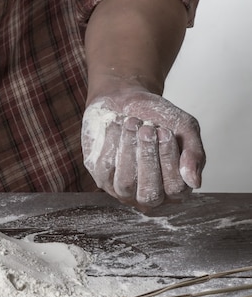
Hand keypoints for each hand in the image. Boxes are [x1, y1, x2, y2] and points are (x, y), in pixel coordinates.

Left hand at [81, 88, 204, 209]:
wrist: (123, 101)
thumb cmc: (156, 117)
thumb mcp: (184, 127)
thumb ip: (194, 153)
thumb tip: (194, 182)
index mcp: (175, 186)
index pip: (176, 188)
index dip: (169, 160)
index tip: (164, 131)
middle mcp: (149, 194)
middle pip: (149, 193)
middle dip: (148, 158)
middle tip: (147, 129)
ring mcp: (123, 189)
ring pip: (125, 184)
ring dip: (129, 152)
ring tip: (132, 123)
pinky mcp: (102, 178)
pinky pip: (105, 170)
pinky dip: (112, 144)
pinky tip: (117, 125)